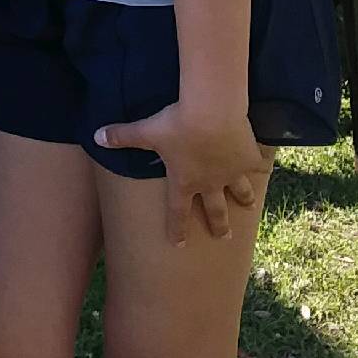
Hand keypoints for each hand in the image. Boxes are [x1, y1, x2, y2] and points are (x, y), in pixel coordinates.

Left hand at [95, 101, 272, 244]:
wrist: (212, 111)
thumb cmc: (176, 123)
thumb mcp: (146, 130)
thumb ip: (122, 136)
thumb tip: (96, 136)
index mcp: (183, 182)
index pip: (177, 213)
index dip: (177, 230)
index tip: (179, 245)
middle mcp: (209, 183)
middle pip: (214, 211)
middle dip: (219, 225)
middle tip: (224, 237)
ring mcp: (231, 173)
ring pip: (240, 192)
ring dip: (243, 200)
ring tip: (247, 205)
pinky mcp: (248, 159)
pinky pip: (255, 165)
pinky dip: (257, 166)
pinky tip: (261, 165)